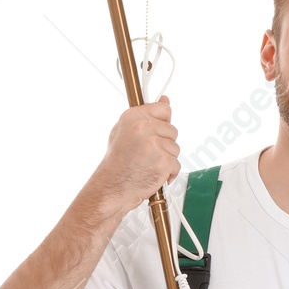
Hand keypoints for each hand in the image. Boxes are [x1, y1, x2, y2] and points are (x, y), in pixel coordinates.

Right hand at [93, 95, 179, 216]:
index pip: (164, 109)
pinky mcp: (163, 161)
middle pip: (172, 130)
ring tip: (148, 164)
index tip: (156, 131)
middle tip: (146, 154)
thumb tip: (165, 100)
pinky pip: (176, 163)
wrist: (112, 187)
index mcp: (133, 116)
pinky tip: (153, 174)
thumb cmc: (117, 162)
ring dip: (166, 158)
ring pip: (176, 148)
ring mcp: (154, 144)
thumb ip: (146, 115)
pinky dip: (168, 172)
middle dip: (164, 143)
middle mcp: (143, 127)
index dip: (162, 122)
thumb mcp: (124, 131)